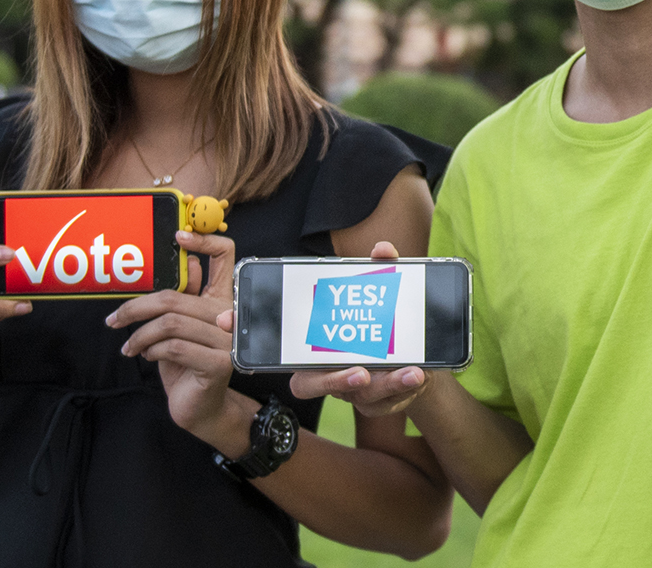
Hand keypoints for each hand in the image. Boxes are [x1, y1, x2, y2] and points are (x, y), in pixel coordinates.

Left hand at [109, 230, 240, 443]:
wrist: (199, 407)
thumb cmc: (186, 365)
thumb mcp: (178, 329)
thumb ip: (181, 300)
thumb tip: (187, 264)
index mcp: (221, 300)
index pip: (226, 257)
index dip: (205, 241)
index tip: (178, 236)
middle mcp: (229, 316)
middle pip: (176, 297)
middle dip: (137, 309)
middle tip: (115, 320)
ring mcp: (227, 341)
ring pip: (171, 323)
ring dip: (141, 336)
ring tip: (132, 347)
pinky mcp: (218, 364)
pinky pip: (175, 347)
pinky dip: (152, 351)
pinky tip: (147, 357)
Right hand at [265, 239, 429, 416]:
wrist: (419, 358)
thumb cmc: (386, 323)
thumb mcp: (385, 296)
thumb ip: (382, 271)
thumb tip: (382, 249)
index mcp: (317, 346)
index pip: (280, 350)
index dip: (254, 342)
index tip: (231, 325)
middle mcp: (327, 372)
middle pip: (310, 386)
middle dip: (334, 382)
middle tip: (360, 373)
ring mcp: (351, 392)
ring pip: (360, 398)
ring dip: (385, 384)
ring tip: (410, 372)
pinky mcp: (378, 402)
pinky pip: (386, 402)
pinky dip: (402, 387)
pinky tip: (417, 374)